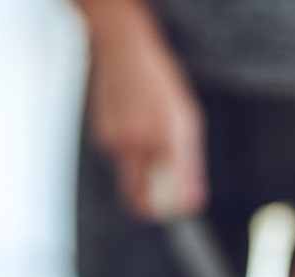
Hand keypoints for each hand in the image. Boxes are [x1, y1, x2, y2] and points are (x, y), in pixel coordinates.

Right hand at [85, 9, 206, 218]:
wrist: (123, 51)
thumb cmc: (160, 84)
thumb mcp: (187, 120)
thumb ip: (190, 163)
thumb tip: (193, 200)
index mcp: (166, 135)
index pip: (170, 191)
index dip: (174, 208)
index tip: (182, 207)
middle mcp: (139, 141)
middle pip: (139, 199)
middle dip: (152, 206)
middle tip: (165, 202)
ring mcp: (115, 141)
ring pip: (130, 180)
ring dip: (143, 173)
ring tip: (151, 140)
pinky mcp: (101, 139)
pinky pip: (120, 162)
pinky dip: (131, 155)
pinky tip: (134, 128)